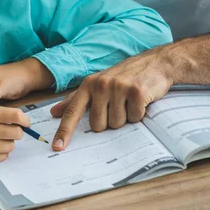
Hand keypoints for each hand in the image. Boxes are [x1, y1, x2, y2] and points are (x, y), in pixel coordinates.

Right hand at [0, 107, 29, 165]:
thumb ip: (3, 115)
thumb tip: (24, 121)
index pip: (17, 116)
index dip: (25, 120)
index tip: (25, 123)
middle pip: (18, 133)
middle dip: (16, 132)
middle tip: (9, 132)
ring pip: (12, 145)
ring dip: (7, 142)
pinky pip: (4, 156)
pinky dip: (1, 152)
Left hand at [50, 47, 174, 150]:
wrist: (155, 63)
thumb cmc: (123, 76)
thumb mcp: (96, 83)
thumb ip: (75, 99)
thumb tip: (54, 112)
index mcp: (88, 84)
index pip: (73, 111)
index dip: (64, 130)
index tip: (57, 147)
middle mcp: (101, 85)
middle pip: (98, 125)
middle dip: (109, 121)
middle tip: (117, 106)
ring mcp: (119, 88)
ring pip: (117, 124)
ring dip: (125, 117)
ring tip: (129, 101)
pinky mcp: (137, 92)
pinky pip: (134, 118)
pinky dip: (139, 114)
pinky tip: (140, 100)